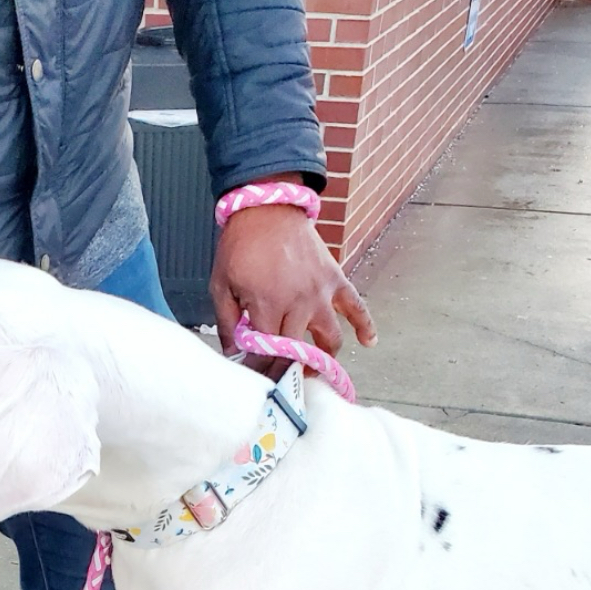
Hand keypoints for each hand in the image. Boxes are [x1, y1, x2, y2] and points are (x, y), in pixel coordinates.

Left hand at [211, 190, 376, 377]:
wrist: (266, 209)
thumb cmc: (241, 247)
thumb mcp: (221, 285)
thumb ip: (227, 324)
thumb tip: (233, 354)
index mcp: (267, 306)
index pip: (266, 353)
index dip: (260, 370)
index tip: (257, 378)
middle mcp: (298, 304)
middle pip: (298, 353)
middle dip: (288, 371)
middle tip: (282, 379)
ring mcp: (321, 293)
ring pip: (331, 340)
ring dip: (324, 359)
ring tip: (314, 369)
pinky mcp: (336, 280)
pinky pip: (357, 306)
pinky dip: (366, 325)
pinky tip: (369, 342)